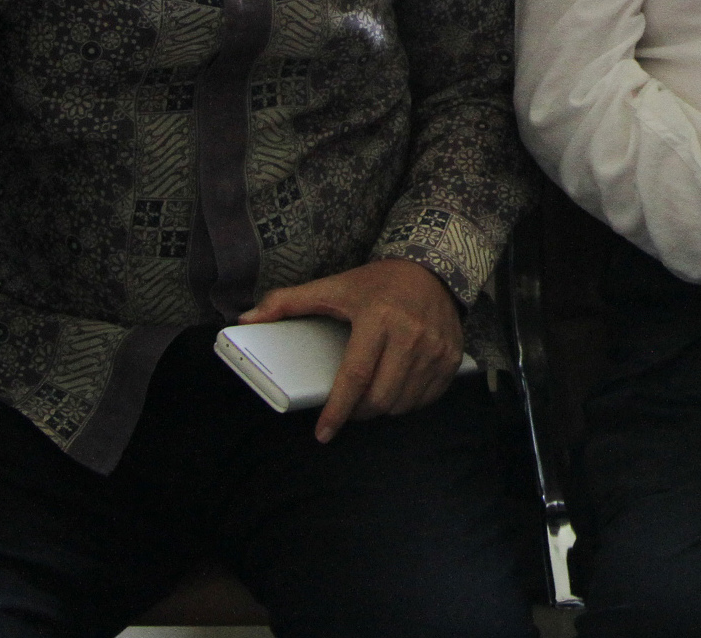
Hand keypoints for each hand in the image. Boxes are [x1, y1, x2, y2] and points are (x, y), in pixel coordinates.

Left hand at [240, 258, 463, 442]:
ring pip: (403, 403)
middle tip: (348, 408)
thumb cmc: (377, 283)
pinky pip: (427, 398)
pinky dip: (408, 403)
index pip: (354, 377)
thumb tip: (247, 319)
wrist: (432, 268)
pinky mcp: (452, 357)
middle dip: (358, 413)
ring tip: (371, 397)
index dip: (337, 411)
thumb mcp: (332, 287)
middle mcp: (410, 335)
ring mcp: (435, 348)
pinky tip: (397, 390)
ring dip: (382, 410)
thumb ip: (287, 302)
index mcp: (378, 319)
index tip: (323, 433)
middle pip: (380, 398)